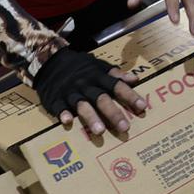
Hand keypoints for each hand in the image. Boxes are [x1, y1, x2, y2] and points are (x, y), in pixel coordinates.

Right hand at [33, 47, 147, 136]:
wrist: (51, 61)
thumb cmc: (81, 67)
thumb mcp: (99, 66)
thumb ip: (116, 74)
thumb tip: (135, 79)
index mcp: (98, 76)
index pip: (117, 86)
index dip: (129, 96)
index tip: (142, 107)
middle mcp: (86, 85)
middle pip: (101, 99)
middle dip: (113, 113)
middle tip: (124, 127)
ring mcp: (70, 92)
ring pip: (82, 105)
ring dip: (91, 117)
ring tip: (100, 131)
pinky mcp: (56, 99)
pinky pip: (60, 107)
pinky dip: (63, 113)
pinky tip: (68, 122)